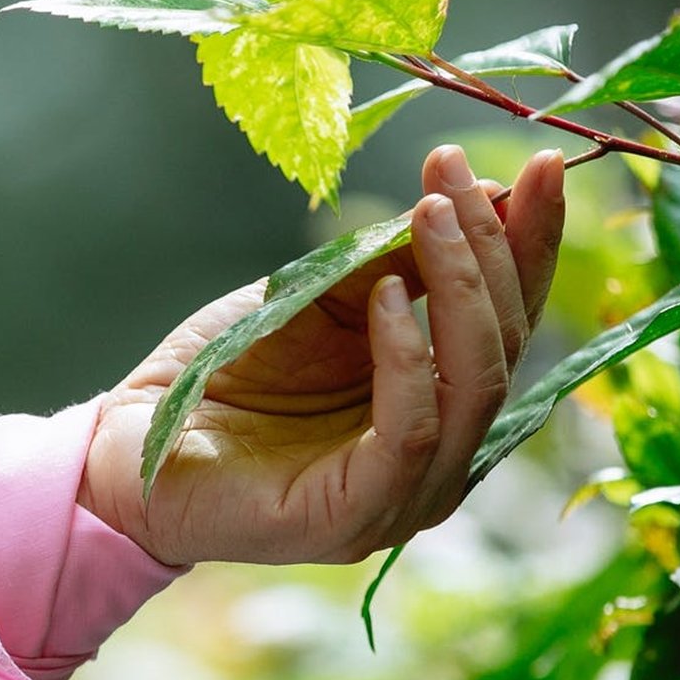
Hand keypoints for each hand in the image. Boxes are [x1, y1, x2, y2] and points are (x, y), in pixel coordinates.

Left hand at [77, 145, 564, 566]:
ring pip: (474, 387)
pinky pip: (410, 431)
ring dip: (461, 288)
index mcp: (437, 397)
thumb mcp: (323, 300)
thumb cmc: (229, 370)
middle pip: (505, 347)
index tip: (544, 165)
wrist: (135, 441)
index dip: (532, 243)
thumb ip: (395, 266)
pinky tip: (391, 297)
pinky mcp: (357, 514)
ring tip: (431, 213)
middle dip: (494, 250)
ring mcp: (405, 491)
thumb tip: (472, 197)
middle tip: (457, 174)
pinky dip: (407, 358)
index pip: (507, 318)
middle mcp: (440, 449)